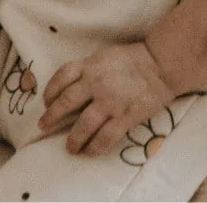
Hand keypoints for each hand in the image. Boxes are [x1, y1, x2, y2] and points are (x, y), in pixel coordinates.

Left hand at [38, 42, 174, 155]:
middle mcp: (96, 83)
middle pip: (66, 103)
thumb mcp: (105, 56)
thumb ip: (88, 69)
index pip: (61, 77)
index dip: (50, 91)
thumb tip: (72, 86)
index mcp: (90, 65)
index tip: (46, 102)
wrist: (162, 65)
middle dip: (52, 117)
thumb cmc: (135, 58)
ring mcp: (110, 101)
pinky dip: (95, 147)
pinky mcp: (125, 116)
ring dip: (73, 139)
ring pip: (83, 125)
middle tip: (44, 126)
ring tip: (70, 147)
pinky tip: (90, 151)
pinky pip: (105, 137)